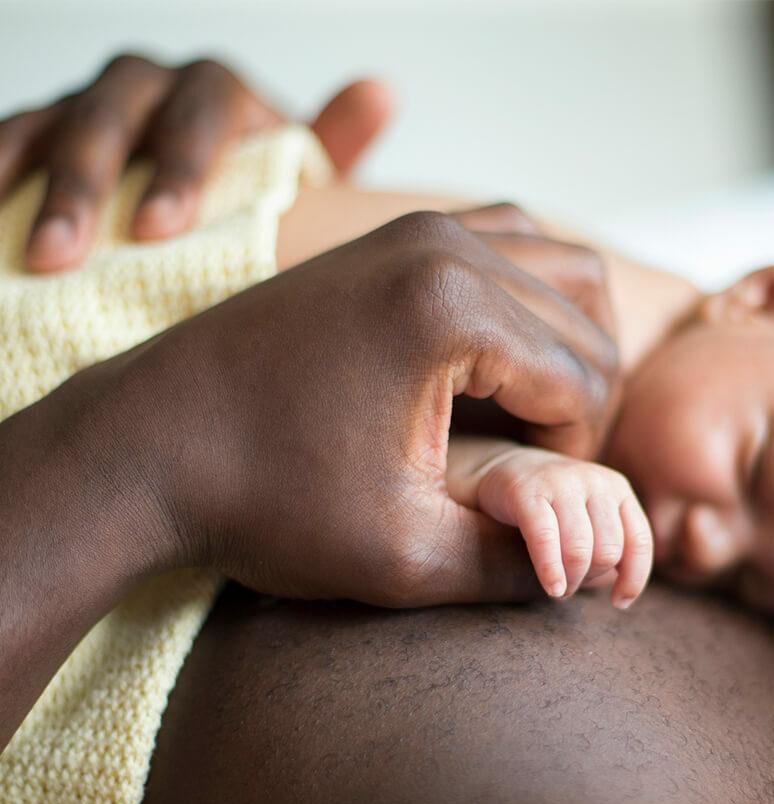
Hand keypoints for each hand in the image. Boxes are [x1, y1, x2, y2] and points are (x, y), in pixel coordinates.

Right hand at [0, 54, 392, 271]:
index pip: (202, 108)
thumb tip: (381, 90)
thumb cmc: (262, 196)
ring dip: (31, 182)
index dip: (177, 162)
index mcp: (218, 95)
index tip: (157, 229)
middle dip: (86, 179)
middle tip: (67, 254)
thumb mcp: (303, 175)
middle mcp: (151, 88)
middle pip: (114, 110)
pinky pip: (7, 138)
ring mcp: (91, 106)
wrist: (213, 201)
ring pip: (52, 122)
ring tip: (23, 254)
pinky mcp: (41, 131)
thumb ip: (333, 141)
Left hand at [99, 211, 617, 605]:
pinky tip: (496, 367)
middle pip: (586, 322)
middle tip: (537, 469)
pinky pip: (508, 244)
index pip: (585, 382)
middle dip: (584, 405)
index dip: (578, 459)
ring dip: (570, 346)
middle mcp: (443, 244)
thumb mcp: (402, 557)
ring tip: (529, 417)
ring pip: (563, 268)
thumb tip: (589, 569)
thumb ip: (513, 566)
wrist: (148, 447)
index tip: (530, 504)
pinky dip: (531, 303)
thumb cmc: (263, 501)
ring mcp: (414, 228)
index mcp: (451, 309)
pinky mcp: (391, 235)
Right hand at [475, 446, 652, 607]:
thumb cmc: (553, 507)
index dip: (634, 579)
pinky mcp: (527, 492)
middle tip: (572, 585)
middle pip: (608, 551)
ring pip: (579, 550)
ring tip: (559, 589)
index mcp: (617, 488)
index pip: (639, 541)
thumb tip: (624, 595)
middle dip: (591, 578)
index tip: (619, 603)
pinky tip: (552, 587)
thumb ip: (609, 547)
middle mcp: (595, 481)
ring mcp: (561, 483)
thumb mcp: (590, 517)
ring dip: (571, 581)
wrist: (504, 470)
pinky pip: (545, 539)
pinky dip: (550, 570)